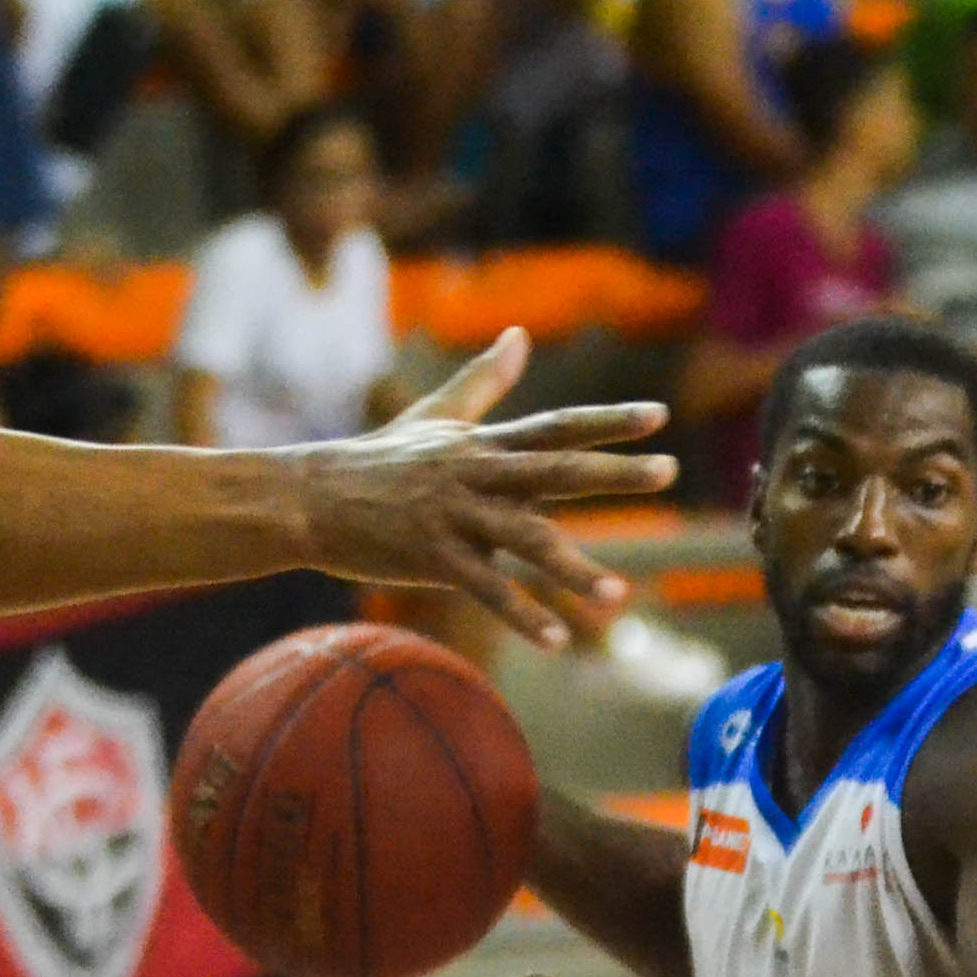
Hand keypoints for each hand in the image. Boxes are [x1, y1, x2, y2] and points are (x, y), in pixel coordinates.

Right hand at [292, 330, 674, 647]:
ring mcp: (454, 516)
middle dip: (614, 473)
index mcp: (484, 445)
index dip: (609, 421)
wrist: (308, 498)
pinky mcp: (431, 557)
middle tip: (668, 471)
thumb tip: (520, 335)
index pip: (558, 427)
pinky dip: (521, 615)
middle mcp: (476, 474)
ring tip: (619, 597)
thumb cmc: (376, 461)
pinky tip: (557, 641)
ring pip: (526, 541)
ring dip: (574, 570)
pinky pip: (485, 590)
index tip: (660, 416)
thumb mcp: (435, 418)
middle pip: (556, 471)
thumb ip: (484, 382)